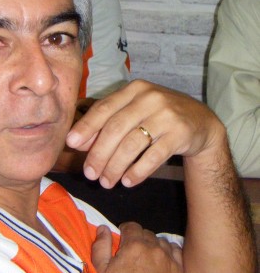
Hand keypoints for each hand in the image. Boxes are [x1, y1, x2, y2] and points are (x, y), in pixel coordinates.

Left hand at [66, 80, 223, 187]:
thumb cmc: (157, 117)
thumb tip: (78, 143)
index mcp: (134, 90)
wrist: (201, 122)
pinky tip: (127, 181)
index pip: (104, 108)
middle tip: (89, 174)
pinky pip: (153, 156)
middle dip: (99, 154)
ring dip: (115, 167)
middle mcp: (150, 98)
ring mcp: (167, 115)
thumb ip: (107, 123)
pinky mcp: (181, 133)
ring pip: (132, 144)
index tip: (71, 144)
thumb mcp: (133, 113)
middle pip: (115, 128)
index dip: (86, 127)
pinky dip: (138, 171)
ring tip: (106, 182)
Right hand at [92, 223, 182, 272]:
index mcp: (133, 246)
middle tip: (131, 252)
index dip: (124, 231)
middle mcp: (153, 248)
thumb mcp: (100, 271)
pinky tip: (161, 261)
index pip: (131, 226)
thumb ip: (101, 246)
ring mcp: (168, 260)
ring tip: (146, 256)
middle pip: (146, 233)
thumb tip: (103, 228)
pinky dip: (167, 252)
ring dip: (153, 245)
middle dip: (138, 238)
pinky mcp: (178, 271)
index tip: (121, 240)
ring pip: (161, 241)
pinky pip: (174, 252)